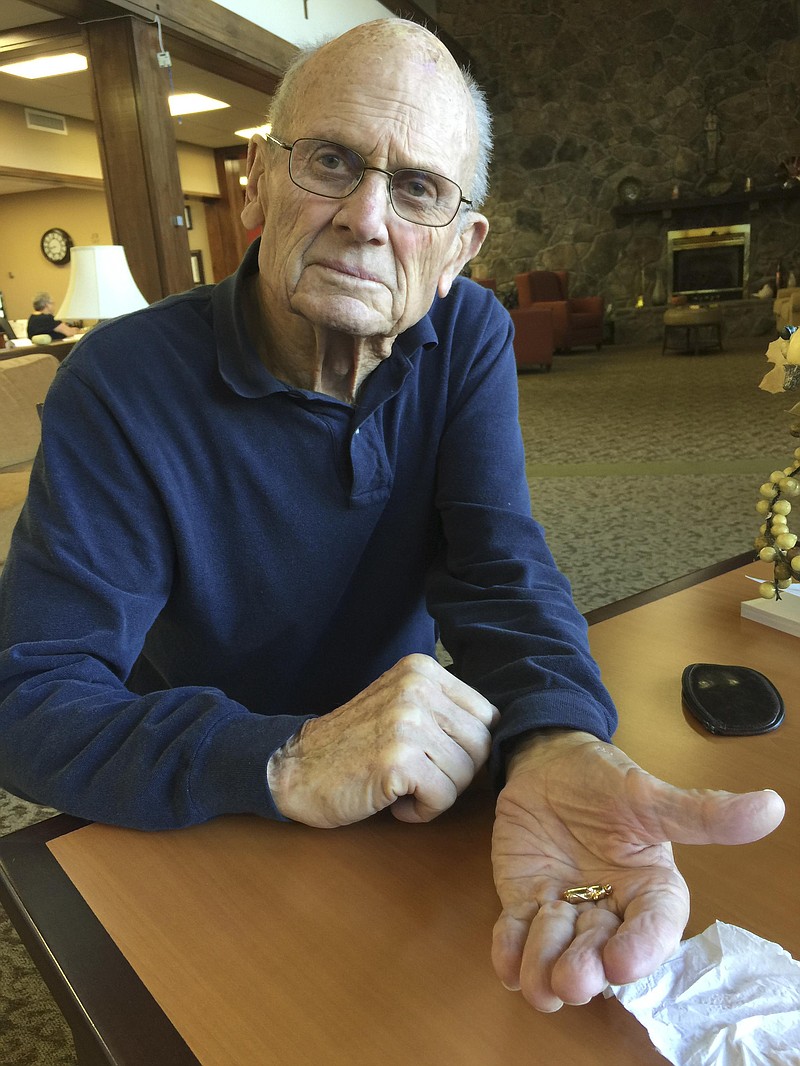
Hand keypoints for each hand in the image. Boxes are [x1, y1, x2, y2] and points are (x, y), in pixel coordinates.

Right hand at [268, 654, 498, 827]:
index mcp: (422, 669)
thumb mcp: (400, 706)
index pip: (487, 716)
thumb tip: (501, 731)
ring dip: (437, 794)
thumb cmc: (355, 746)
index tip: (435, 757)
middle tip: (417, 778)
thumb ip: (445, 709)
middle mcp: (417, 687)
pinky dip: (422, 811)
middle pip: (480, 746)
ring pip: (465, 775)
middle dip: (455, 774)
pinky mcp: (397, 760)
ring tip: (401, 786)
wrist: (296, 770)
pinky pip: (442, 798)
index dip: (468, 748)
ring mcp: (407, 722)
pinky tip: (394, 802)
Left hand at [491, 729, 784, 1011]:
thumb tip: (771, 807)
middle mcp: (610, 909)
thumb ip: (701, 813)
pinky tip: (505, 965)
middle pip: (603, 951)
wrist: (545, 762)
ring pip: (557, 952)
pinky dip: (509, 952)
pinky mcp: (524, 902)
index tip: (623, 963)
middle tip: (574, 979)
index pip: (654, 927)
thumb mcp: (648, 795)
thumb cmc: (601, 779)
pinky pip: (517, 935)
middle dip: (588, 969)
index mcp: (649, 889)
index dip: (642, 948)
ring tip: (537, 980)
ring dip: (545, 968)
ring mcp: (566, 909)